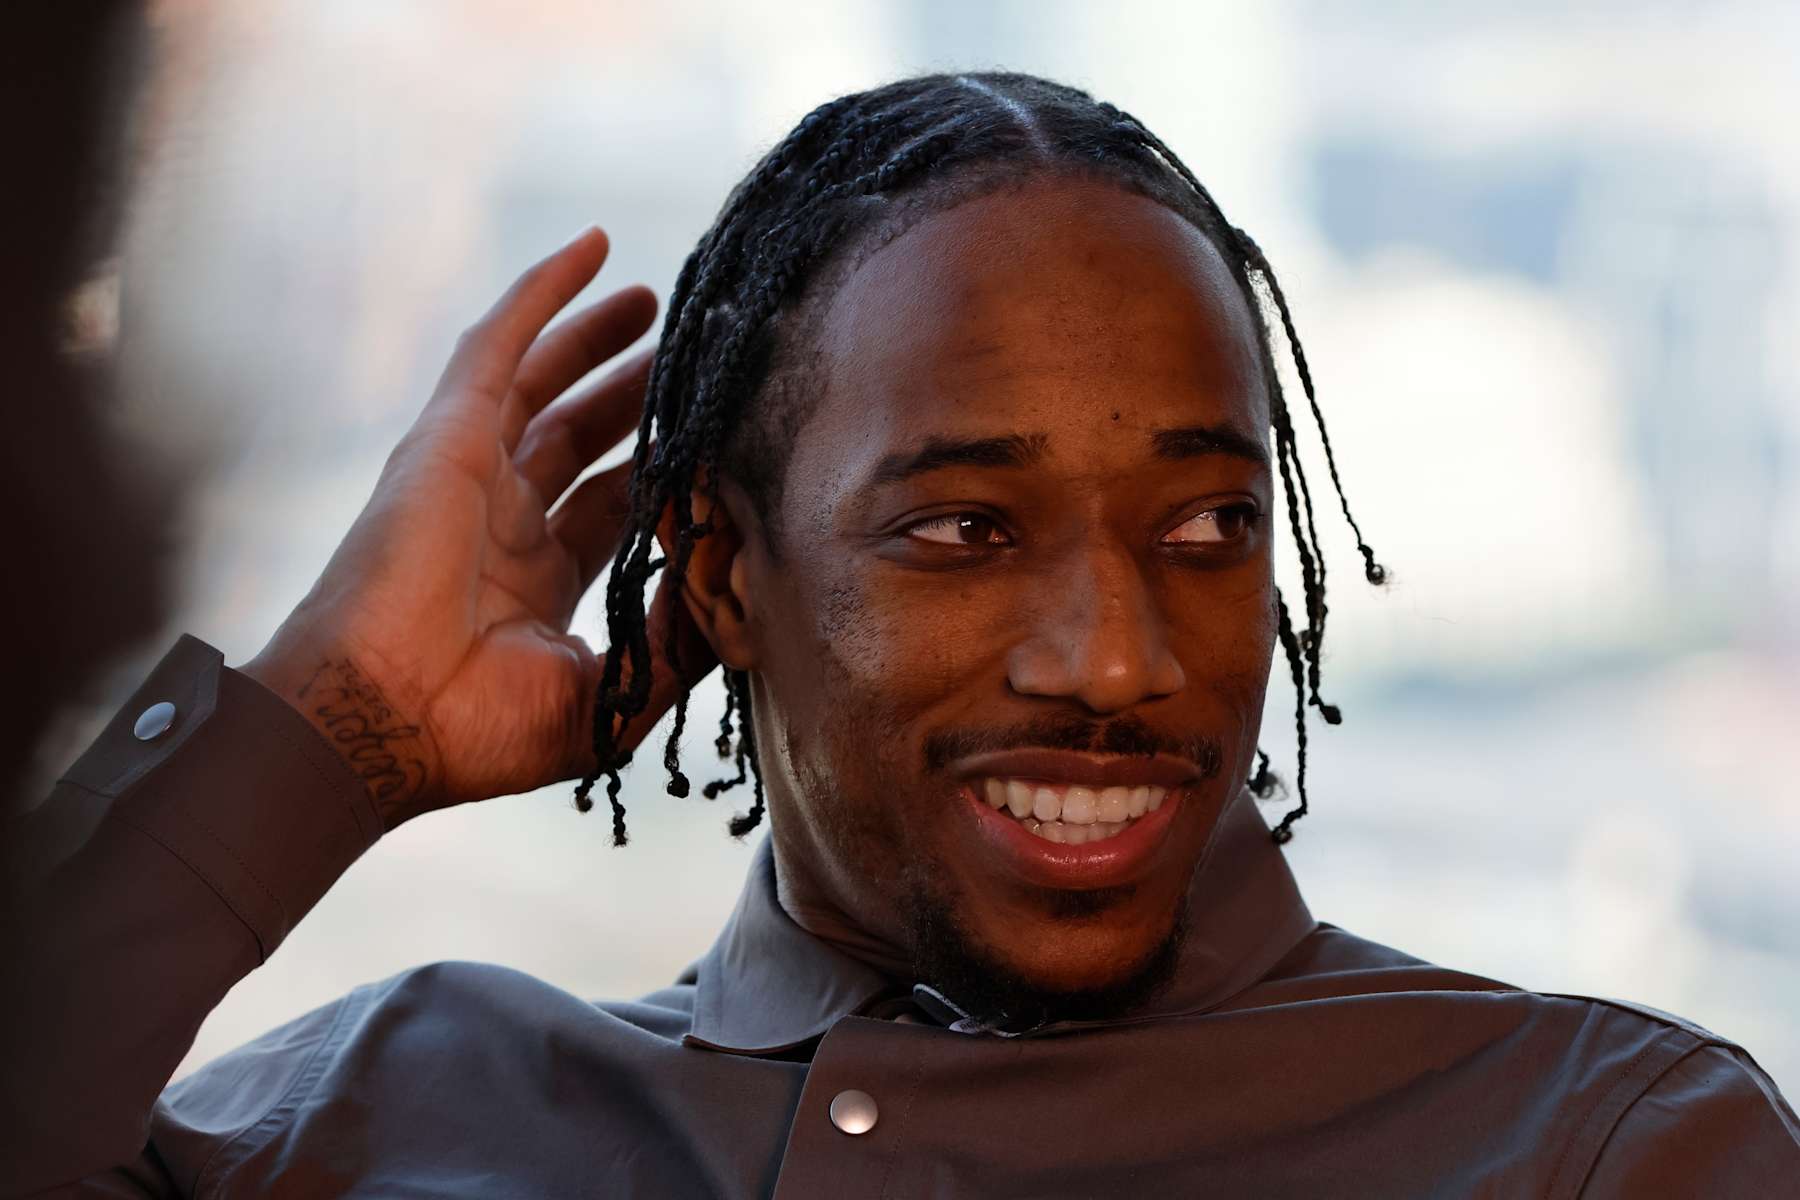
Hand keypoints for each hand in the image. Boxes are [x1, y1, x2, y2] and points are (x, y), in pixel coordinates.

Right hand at [241, 228, 716, 829]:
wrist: (384, 720)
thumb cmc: (482, 731)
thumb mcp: (608, 700)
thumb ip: (673, 649)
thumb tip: (733, 599)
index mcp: (536, 584)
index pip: (612, 511)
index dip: (662, 479)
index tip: (719, 450)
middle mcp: (503, 523)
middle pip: (581, 440)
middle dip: (631, 399)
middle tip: (688, 365)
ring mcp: (473, 473)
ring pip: (546, 381)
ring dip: (598, 338)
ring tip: (656, 304)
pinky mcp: (449, 433)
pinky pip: (501, 342)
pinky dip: (544, 292)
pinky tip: (593, 249)